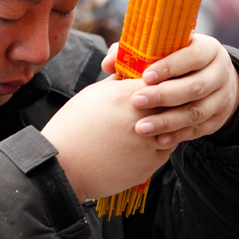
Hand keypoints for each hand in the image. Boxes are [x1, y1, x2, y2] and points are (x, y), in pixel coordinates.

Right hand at [42, 76, 172, 201]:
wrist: (63, 166)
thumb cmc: (73, 127)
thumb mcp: (92, 94)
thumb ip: (117, 82)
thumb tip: (129, 73)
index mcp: (127, 95)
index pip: (162, 79)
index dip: (161, 82)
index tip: (156, 85)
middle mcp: (143, 117)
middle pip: (172, 103)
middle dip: (167, 103)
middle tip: (158, 105)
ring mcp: (149, 142)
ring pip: (174, 127)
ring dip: (167, 125)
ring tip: (150, 126)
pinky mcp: (150, 164)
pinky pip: (167, 149)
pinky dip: (160, 145)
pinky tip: (143, 144)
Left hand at [102, 34, 238, 148]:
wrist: (214, 79)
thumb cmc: (179, 60)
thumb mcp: (167, 51)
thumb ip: (137, 53)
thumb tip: (108, 62)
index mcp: (209, 49)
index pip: (192, 56)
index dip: (169, 67)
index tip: (145, 76)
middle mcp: (220, 73)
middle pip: (194, 86)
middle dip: (163, 96)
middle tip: (136, 101)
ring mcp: (222, 98)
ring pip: (196, 112)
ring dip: (167, 121)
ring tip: (141, 127)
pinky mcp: (219, 119)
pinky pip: (198, 130)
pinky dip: (177, 135)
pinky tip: (158, 140)